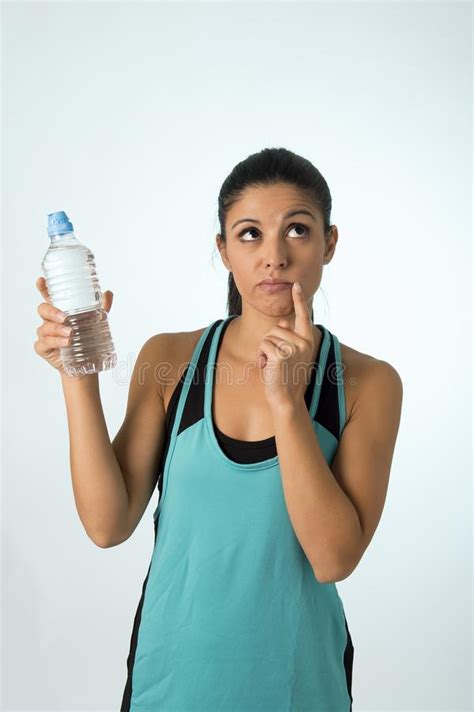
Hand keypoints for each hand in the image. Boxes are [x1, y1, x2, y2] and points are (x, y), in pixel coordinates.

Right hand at [33, 276, 113, 373]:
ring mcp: (45, 334)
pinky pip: (43, 343)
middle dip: (52, 312)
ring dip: (57, 329)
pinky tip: (65, 343)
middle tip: (64, 317)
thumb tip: (108, 293)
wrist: (86, 365)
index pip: (49, 296)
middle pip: (43, 310)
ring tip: (70, 333)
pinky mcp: (43, 348)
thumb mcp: (96, 322)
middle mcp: (50, 321)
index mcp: (59, 311)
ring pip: (44, 327)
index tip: (42, 281)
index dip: (43, 288)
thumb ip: (102, 308)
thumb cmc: (87, 340)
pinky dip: (55, 342)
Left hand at [257, 282, 314, 410]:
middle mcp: (303, 342)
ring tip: (273, 366)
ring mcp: (293, 348)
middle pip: (276, 328)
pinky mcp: (281, 354)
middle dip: (270, 343)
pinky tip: (268, 369)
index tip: (296, 285)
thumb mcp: (291, 355)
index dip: (299, 300)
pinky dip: (261, 358)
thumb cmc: (287, 377)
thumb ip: (289, 337)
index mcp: (308, 340)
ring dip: (265, 352)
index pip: (303, 316)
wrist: (287, 400)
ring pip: (268, 337)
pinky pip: (263, 346)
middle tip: (276, 362)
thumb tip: (283, 321)